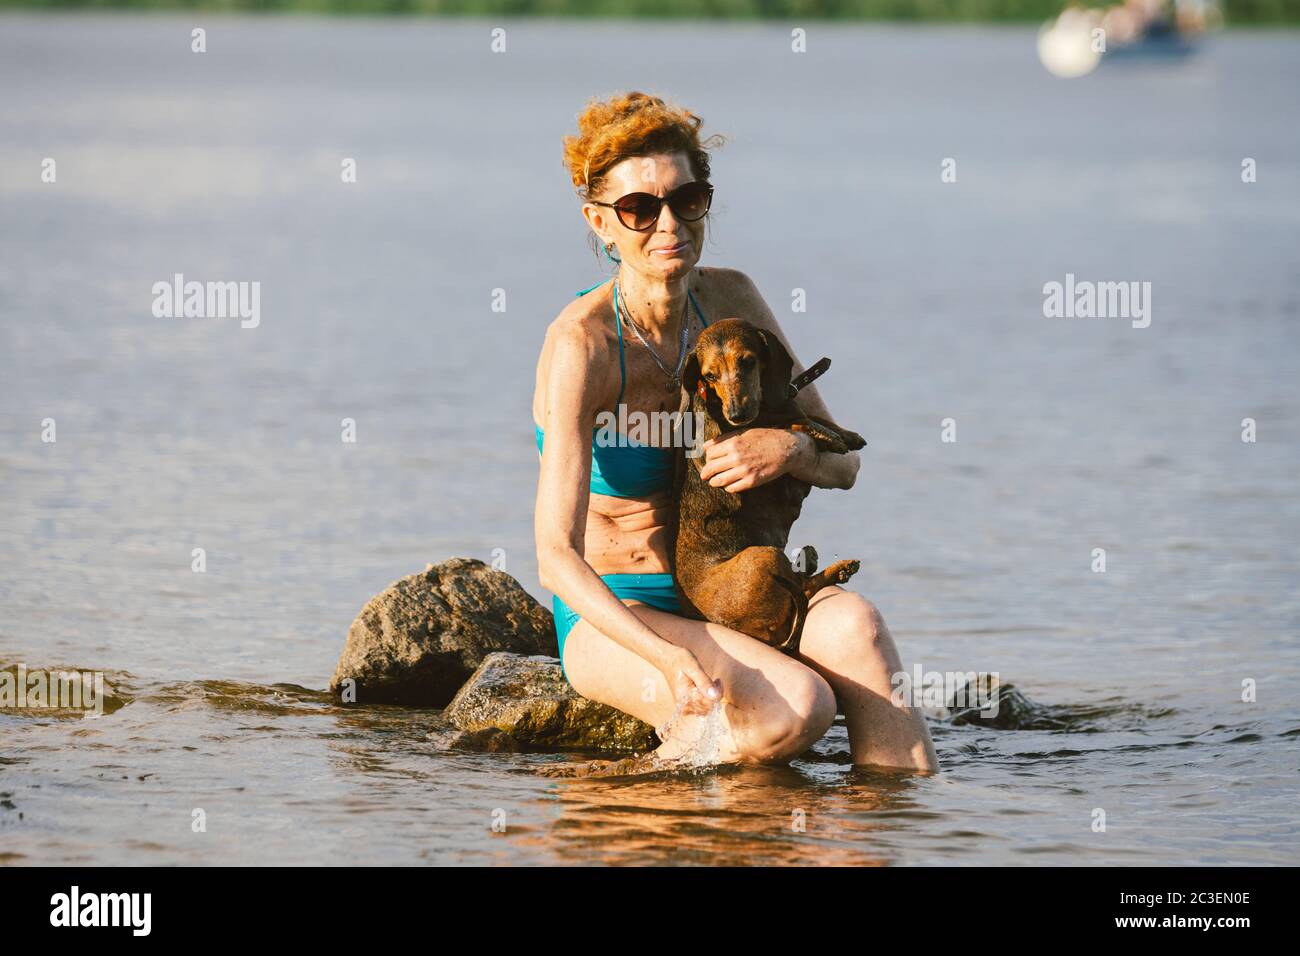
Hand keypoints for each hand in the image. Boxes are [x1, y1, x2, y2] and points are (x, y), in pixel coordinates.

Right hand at [658, 645, 721, 714]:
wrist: (667, 658)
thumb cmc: (679, 660)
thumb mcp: (693, 667)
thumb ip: (704, 682)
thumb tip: (715, 696)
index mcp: (685, 696)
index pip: (709, 703)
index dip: (718, 692)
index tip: (717, 680)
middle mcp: (683, 704)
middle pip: (708, 708)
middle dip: (715, 695)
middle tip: (714, 681)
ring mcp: (683, 706)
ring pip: (705, 710)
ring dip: (711, 698)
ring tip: (709, 683)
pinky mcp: (684, 704)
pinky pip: (699, 708)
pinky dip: (705, 700)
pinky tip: (704, 689)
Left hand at [698, 427, 813, 492]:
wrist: (786, 449)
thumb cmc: (765, 438)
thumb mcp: (744, 432)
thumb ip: (723, 439)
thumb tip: (705, 446)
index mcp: (733, 443)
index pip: (710, 454)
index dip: (707, 458)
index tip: (709, 460)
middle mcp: (736, 457)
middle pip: (711, 468)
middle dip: (705, 473)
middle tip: (705, 475)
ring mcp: (744, 471)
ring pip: (719, 481)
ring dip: (714, 482)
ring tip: (714, 481)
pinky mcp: (752, 481)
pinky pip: (732, 488)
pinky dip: (728, 487)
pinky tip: (729, 484)